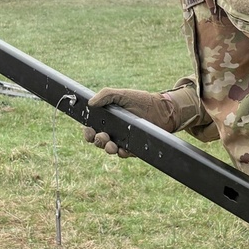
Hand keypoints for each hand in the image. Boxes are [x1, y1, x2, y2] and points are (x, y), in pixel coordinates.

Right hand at [83, 83, 200, 155]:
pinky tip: (122, 149)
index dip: (88, 132)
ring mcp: (122, 140)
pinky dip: (121, 153)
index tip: (89, 131)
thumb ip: (105, 95)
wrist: (160, 109)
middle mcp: (112, 132)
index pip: (92, 129)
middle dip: (97, 141)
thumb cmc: (140, 100)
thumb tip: (90, 103)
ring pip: (109, 149)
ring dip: (107, 148)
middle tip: (102, 136)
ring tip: (111, 145)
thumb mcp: (121, 94)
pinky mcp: (133, 147)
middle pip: (98, 141)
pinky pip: (124, 154)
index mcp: (106, 120)